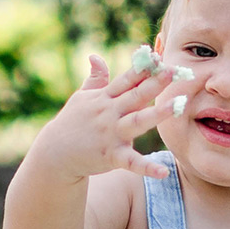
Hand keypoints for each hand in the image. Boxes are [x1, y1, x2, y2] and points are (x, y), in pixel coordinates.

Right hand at [37, 51, 180, 180]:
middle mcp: (109, 114)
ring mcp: (111, 135)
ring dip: (156, 114)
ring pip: (137, 122)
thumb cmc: (71, 123)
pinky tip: (163, 172)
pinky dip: (147, 168)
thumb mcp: (81, 98)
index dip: (142, 68)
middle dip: (153, 83)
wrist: (54, 153)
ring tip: (175, 106)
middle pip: (135, 96)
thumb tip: (95, 56)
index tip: (158, 56)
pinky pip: (132, 163)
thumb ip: (95, 79)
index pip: (126, 80)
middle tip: (171, 70)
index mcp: (104, 98)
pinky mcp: (112, 156)